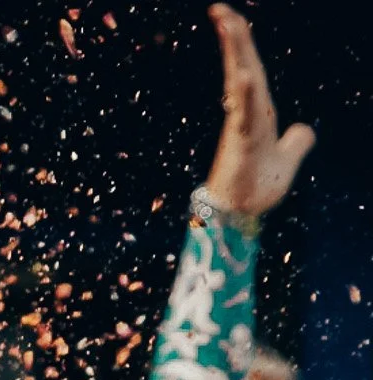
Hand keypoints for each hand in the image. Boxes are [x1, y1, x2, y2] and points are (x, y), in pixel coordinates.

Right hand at [202, 5, 314, 219]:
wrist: (244, 215)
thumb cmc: (258, 188)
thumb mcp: (287, 159)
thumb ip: (296, 141)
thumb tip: (305, 129)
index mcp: (257, 112)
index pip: (250, 69)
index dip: (241, 43)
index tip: (228, 17)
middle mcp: (247, 113)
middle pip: (242, 66)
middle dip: (234, 37)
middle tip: (219, 9)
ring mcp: (243, 125)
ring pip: (241, 82)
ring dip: (236, 53)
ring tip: (229, 25)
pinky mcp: (244, 142)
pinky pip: (245, 113)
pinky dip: (245, 93)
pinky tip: (244, 74)